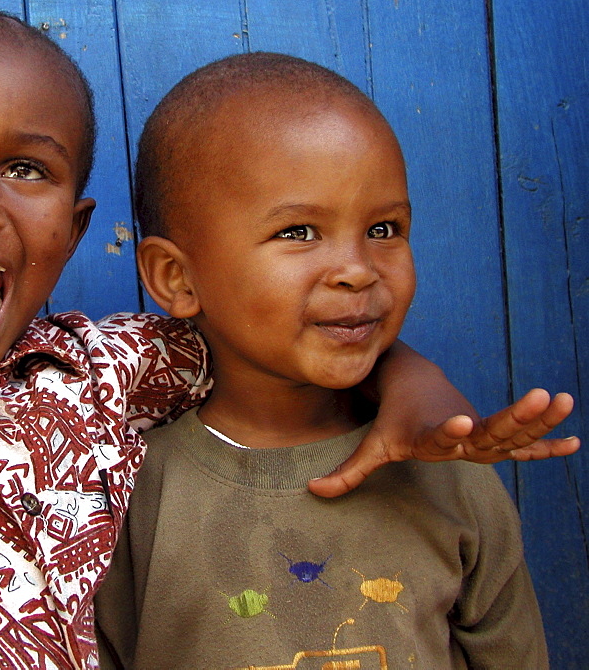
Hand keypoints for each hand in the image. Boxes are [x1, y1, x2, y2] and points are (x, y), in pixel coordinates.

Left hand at [308, 388, 578, 497]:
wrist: (411, 384)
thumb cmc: (393, 423)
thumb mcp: (373, 447)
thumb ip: (348, 472)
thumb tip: (312, 492)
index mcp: (430, 435)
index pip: (441, 434)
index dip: (448, 430)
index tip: (459, 422)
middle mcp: (460, 433)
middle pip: (490, 428)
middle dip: (515, 415)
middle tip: (541, 395)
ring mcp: (478, 433)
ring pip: (510, 429)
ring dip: (537, 418)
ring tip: (562, 399)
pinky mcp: (488, 435)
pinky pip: (521, 443)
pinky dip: (544, 444)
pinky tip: (573, 444)